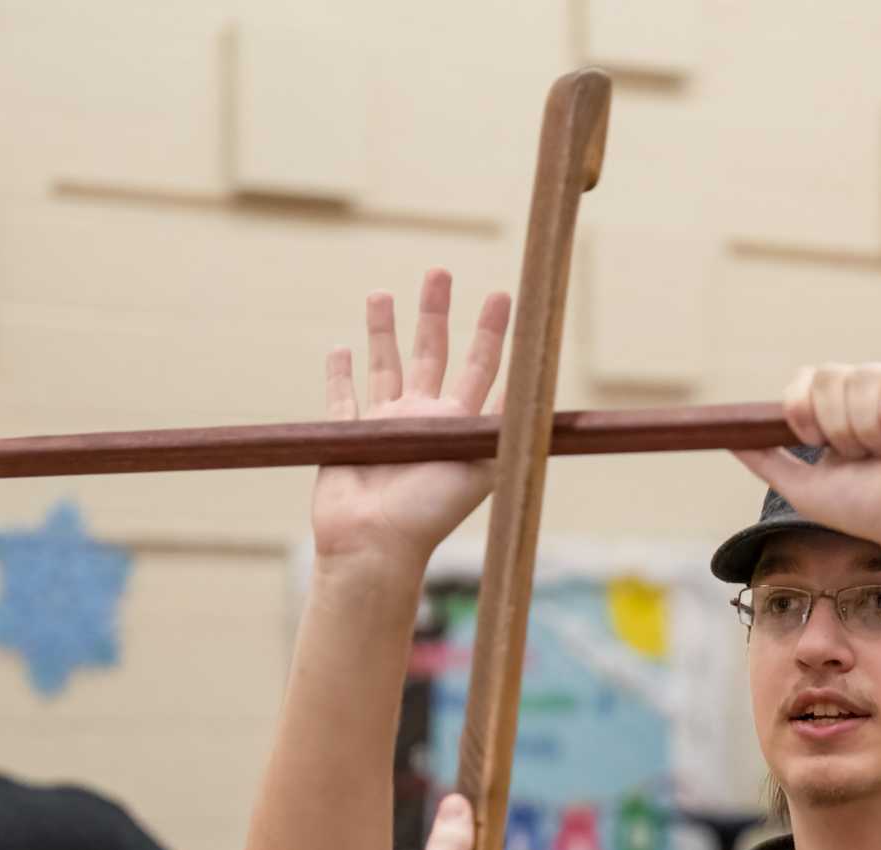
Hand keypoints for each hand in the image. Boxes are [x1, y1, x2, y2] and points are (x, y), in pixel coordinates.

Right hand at [310, 269, 511, 577]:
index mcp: (458, 426)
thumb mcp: (482, 464)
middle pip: (432, 353)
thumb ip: (506, 423)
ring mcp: (383, 427)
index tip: (501, 296)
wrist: (375, 546)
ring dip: (384, 330)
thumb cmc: (430, 513)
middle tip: (439, 272)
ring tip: (381, 293)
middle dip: (435, 312)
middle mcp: (423, 420)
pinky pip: (341, 398)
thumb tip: (541, 382)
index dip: (493, 333)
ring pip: (385, 366)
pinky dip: (340, 374)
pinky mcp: (346, 436)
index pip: (482, 368)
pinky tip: (341, 349)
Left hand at [733, 364, 880, 584]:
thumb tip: (727, 438)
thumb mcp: (803, 486)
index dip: (801, 408)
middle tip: (861, 457)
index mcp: (842, 405)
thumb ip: (765, 460)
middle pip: (830, 376)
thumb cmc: (868, 510)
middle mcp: (873, 386)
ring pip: (863, 381)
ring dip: (866, 434)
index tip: (811, 441)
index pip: (808, 378)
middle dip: (836, 427)